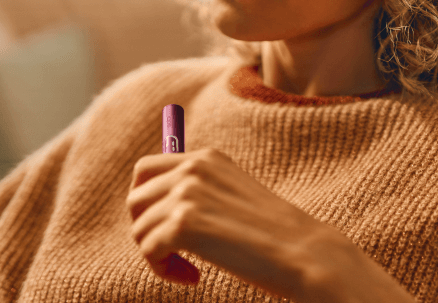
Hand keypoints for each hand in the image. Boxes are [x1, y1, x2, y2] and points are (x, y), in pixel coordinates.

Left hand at [125, 147, 332, 299]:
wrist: (303, 252)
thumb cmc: (274, 234)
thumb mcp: (234, 196)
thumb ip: (200, 191)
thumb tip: (156, 208)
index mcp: (207, 158)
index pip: (146, 169)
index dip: (144, 201)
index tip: (161, 227)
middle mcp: (193, 169)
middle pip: (135, 198)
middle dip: (145, 229)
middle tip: (172, 253)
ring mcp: (187, 194)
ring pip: (140, 228)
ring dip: (157, 255)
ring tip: (189, 269)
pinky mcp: (184, 225)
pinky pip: (149, 250)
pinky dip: (163, 270)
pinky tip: (193, 278)